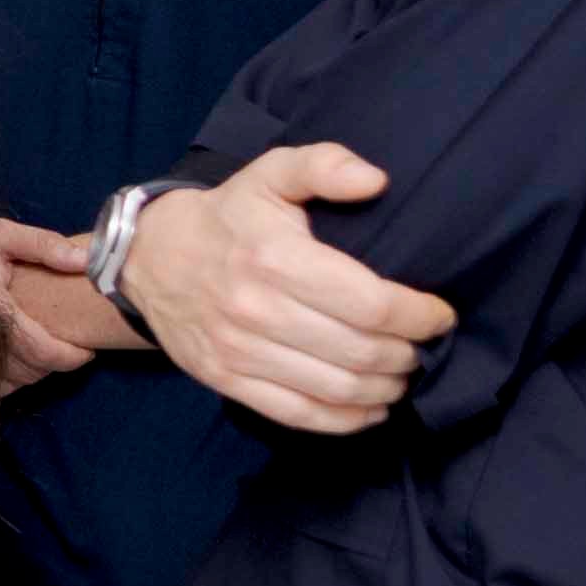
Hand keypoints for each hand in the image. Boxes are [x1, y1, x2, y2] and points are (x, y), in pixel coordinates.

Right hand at [0, 214, 138, 380]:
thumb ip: (43, 245)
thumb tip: (86, 261)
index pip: (43, 352)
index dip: (71, 357)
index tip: (87, 350)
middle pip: (27, 372)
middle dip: (53, 364)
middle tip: (66, 348)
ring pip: (4, 384)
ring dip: (27, 375)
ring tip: (39, 356)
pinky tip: (3, 367)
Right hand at [119, 146, 454, 433]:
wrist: (146, 259)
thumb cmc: (227, 217)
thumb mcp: (271, 174)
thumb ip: (324, 165)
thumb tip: (376, 180)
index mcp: (276, 259)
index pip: (371, 304)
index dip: (419, 316)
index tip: (439, 315)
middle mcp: (257, 310)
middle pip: (360, 351)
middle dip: (408, 354)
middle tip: (423, 346)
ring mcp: (239, 351)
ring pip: (336, 389)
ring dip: (385, 389)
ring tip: (403, 373)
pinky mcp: (226, 380)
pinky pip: (298, 414)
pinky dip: (346, 420)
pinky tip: (372, 408)